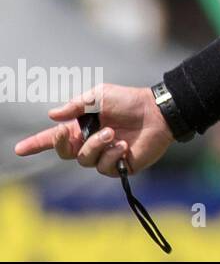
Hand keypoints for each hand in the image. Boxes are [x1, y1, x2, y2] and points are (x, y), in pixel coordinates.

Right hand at [13, 83, 175, 175]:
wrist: (157, 111)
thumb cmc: (129, 100)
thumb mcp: (100, 96)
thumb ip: (76, 106)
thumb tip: (51, 116)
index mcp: (82, 126)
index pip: (54, 138)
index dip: (36, 144)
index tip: (19, 149)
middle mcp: (90, 142)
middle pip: (64, 153)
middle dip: (64, 144)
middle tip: (77, 132)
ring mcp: (104, 155)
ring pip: (84, 160)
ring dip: (96, 146)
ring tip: (113, 134)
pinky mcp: (119, 166)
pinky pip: (105, 168)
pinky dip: (112, 156)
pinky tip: (123, 146)